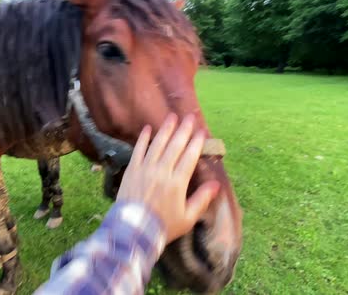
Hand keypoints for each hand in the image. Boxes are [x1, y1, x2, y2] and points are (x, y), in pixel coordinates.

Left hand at [117, 113, 219, 242]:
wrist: (133, 231)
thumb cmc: (163, 226)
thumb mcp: (187, 218)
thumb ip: (201, 199)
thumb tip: (216, 183)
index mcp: (177, 183)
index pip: (189, 157)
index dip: (196, 143)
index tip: (201, 131)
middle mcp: (162, 172)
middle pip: (174, 146)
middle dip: (183, 130)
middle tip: (189, 117)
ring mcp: (145, 169)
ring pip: (157, 145)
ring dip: (165, 130)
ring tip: (172, 117)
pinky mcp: (131, 171)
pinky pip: (138, 150)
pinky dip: (143, 139)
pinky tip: (148, 129)